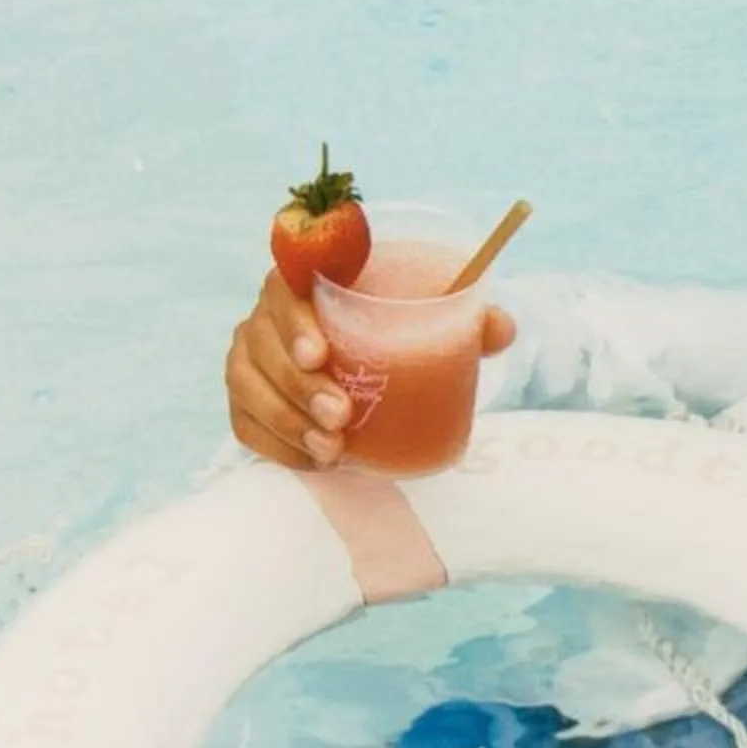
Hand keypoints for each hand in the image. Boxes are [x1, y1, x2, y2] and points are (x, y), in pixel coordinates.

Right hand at [225, 269, 515, 469]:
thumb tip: (501, 328)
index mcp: (308, 286)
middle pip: (262, 342)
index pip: (282, 287)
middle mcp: (267, 319)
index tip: (320, 355)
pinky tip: (312, 461)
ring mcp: (249, 361)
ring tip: (332, 449)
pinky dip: (277, 446)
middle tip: (341, 416)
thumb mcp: (437, 329)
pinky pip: (245, 425)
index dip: (293, 319)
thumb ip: (471, 323)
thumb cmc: (398, 340)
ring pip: (248, 386)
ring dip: (287, 420)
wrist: (368, 380)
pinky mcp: (246, 402)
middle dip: (298, 384)